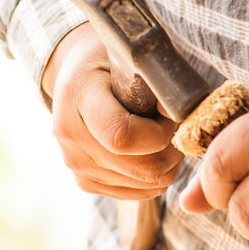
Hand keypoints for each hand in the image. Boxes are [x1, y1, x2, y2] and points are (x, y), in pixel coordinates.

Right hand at [41, 23, 181, 199]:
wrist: (80, 76)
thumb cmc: (115, 62)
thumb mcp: (134, 57)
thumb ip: (158, 83)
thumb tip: (178, 113)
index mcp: (78, 94)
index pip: (122, 136)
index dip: (160, 133)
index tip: (170, 113)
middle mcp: (70, 135)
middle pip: (142, 168)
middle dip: (172, 149)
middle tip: (173, 125)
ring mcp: (76, 164)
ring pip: (147, 184)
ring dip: (168, 162)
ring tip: (160, 133)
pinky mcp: (86, 182)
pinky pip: (140, 192)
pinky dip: (156, 175)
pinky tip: (150, 150)